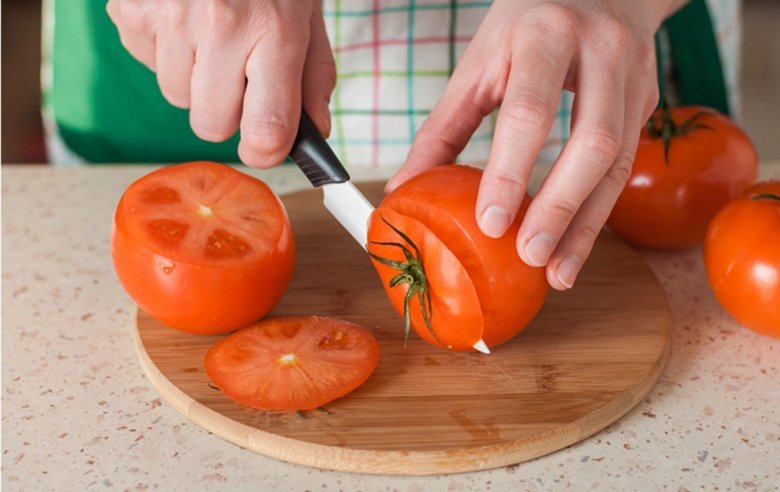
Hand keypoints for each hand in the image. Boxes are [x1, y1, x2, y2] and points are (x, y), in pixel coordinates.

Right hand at [106, 0, 335, 166]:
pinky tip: (184, 19)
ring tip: (211, 36)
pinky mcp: (131, 9)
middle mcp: (220, 26)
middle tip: (238, 72)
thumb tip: (315, 134)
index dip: (266, 149)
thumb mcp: (306, 17)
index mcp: (274, 32)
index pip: (265, 130)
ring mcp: (170, 16)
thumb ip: (313, 79)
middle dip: (227, 110)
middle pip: (212, 126)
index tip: (266, 143)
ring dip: (195, 79)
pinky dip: (166, 52)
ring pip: (176, 98)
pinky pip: (148, 64)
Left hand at [388, 0, 683, 289]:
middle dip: (561, 207)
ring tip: (558, 272)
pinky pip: (625, 166)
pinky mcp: (647, 101)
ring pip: (619, 163)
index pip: (531, 111)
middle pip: (593, 142)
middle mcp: (602, 52)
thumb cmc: (528, 22)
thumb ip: (443, 125)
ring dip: (587, 224)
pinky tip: (574, 245)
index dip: (512, 171)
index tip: (491, 224)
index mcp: (546, 34)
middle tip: (528, 257)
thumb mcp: (480, 60)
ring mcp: (634, 76)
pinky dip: (598, 211)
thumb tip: (405, 189)